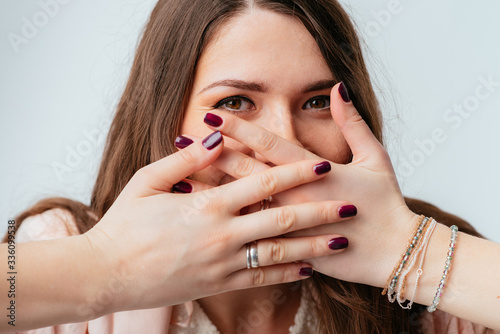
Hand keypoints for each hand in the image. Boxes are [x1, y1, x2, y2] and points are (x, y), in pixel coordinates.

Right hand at [82, 130, 355, 314]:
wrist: (106, 274)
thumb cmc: (124, 224)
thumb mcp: (147, 181)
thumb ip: (186, 160)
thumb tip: (218, 139)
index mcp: (207, 205)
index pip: (263, 183)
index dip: (297, 174)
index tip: (325, 166)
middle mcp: (222, 235)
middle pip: (282, 219)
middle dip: (319, 211)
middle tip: (350, 205)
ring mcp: (222, 263)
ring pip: (279, 253)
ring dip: (313, 245)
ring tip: (342, 239)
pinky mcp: (217, 285)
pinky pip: (260, 278)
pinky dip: (287, 273)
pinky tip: (309, 268)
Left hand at [188, 82, 416, 287]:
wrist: (395, 254)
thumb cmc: (386, 203)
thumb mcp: (375, 157)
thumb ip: (353, 122)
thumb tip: (337, 88)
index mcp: (313, 172)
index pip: (267, 145)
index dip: (238, 128)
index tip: (211, 114)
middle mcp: (295, 197)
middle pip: (245, 173)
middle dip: (211, 156)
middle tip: (180, 143)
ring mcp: (289, 226)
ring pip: (242, 206)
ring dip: (211, 191)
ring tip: (179, 181)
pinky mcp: (288, 249)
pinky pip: (252, 238)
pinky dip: (227, 226)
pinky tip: (203, 220)